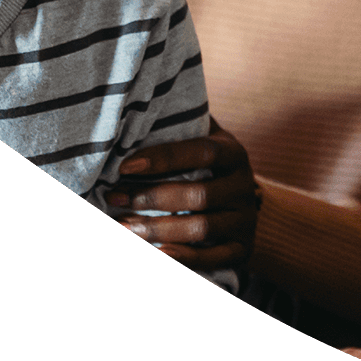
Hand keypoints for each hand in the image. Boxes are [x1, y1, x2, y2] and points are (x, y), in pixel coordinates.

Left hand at [106, 120, 259, 271]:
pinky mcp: (242, 250)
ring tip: (124, 227)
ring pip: (202, 228)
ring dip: (159, 230)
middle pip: (199, 195)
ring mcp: (246, 220)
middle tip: (115, 198)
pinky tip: (157, 252)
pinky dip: (183, 257)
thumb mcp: (202, 141)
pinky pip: (213, 258)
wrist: (240, 206)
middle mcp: (245, 186)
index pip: (202, 152)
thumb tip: (136, 102)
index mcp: (234, 153)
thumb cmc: (204, 168)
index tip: (125, 166)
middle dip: (152, 198)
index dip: (164, 158)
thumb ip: (180, 126)